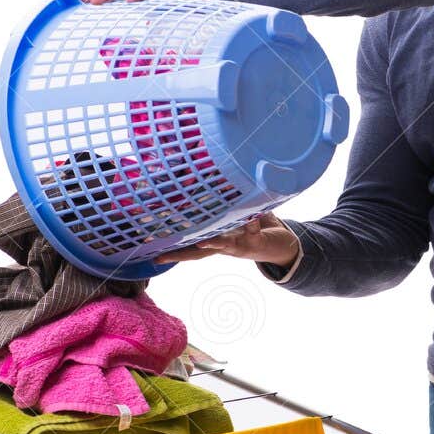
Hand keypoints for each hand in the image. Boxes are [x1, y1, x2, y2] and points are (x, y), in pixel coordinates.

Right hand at [154, 213, 301, 267]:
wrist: (285, 246)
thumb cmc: (256, 226)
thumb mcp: (236, 212)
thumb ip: (223, 201)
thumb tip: (204, 179)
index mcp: (215, 238)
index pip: (188, 242)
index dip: (170, 243)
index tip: (149, 245)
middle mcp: (223, 246)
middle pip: (197, 252)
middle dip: (179, 253)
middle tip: (161, 255)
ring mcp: (239, 246)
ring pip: (222, 246)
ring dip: (212, 244)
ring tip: (201, 242)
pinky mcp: (256, 243)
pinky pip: (253, 231)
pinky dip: (252, 223)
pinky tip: (251, 217)